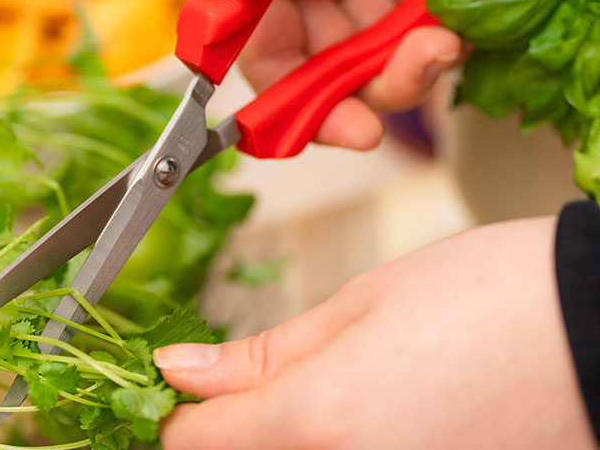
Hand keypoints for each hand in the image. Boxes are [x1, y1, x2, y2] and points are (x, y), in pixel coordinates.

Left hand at [155, 217, 592, 449]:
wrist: (594, 328)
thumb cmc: (489, 298)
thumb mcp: (362, 302)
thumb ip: (265, 353)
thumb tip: (183, 371)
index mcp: (320, 421)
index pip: (192, 443)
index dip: (176, 410)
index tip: (176, 384)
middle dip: (225, 428)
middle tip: (236, 385)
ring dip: (275, 436)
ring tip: (314, 386)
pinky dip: (330, 442)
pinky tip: (358, 412)